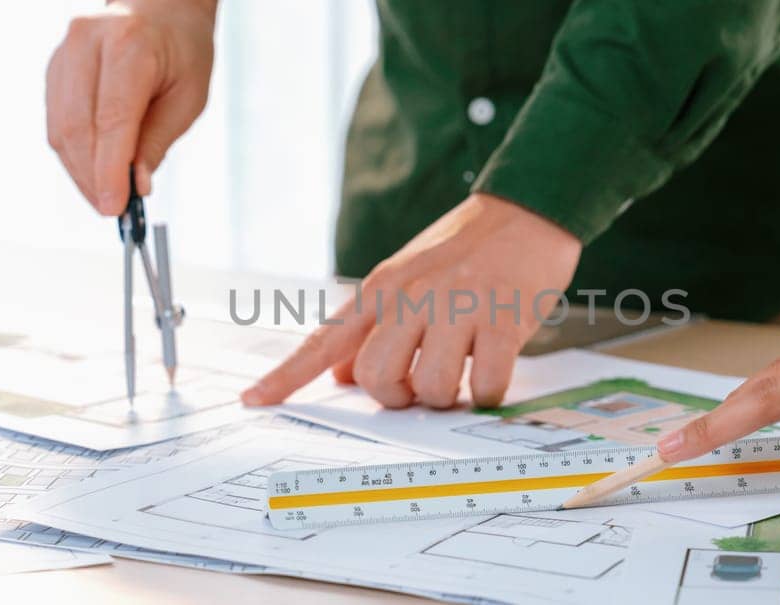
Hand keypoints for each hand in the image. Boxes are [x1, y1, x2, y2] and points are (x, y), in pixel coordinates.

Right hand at [46, 0, 215, 214]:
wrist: (160, 8)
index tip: (114, 206)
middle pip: (77, 126)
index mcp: (128, 43)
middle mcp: (86, 42)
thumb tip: (136, 185)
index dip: (109, 169)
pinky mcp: (54, 68)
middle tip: (112, 209)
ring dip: (80, 171)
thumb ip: (159, 140)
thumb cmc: (182, 50)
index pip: (111, 118)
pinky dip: (74, 153)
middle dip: (92, 177)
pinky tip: (94, 170)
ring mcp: (63, 52)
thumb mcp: (189, 96)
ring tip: (105, 195)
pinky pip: (56, 121)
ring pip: (60, 128)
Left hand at [241, 193, 581, 407]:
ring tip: (462, 375)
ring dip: (447, 397)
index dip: (286, 376)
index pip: (324, 339)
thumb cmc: (464, 250)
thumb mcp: (406, 277)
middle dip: (398, 398)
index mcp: (382, 288)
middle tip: (418, 388)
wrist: (527, 208)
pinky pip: (486, 385)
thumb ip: (373, 325)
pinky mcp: (503, 319)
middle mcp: (413, 296)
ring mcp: (458, 306)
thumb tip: (341, 374)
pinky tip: (492, 374)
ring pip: (431, 387)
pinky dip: (488, 394)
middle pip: (378, 378)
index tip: (253, 401)